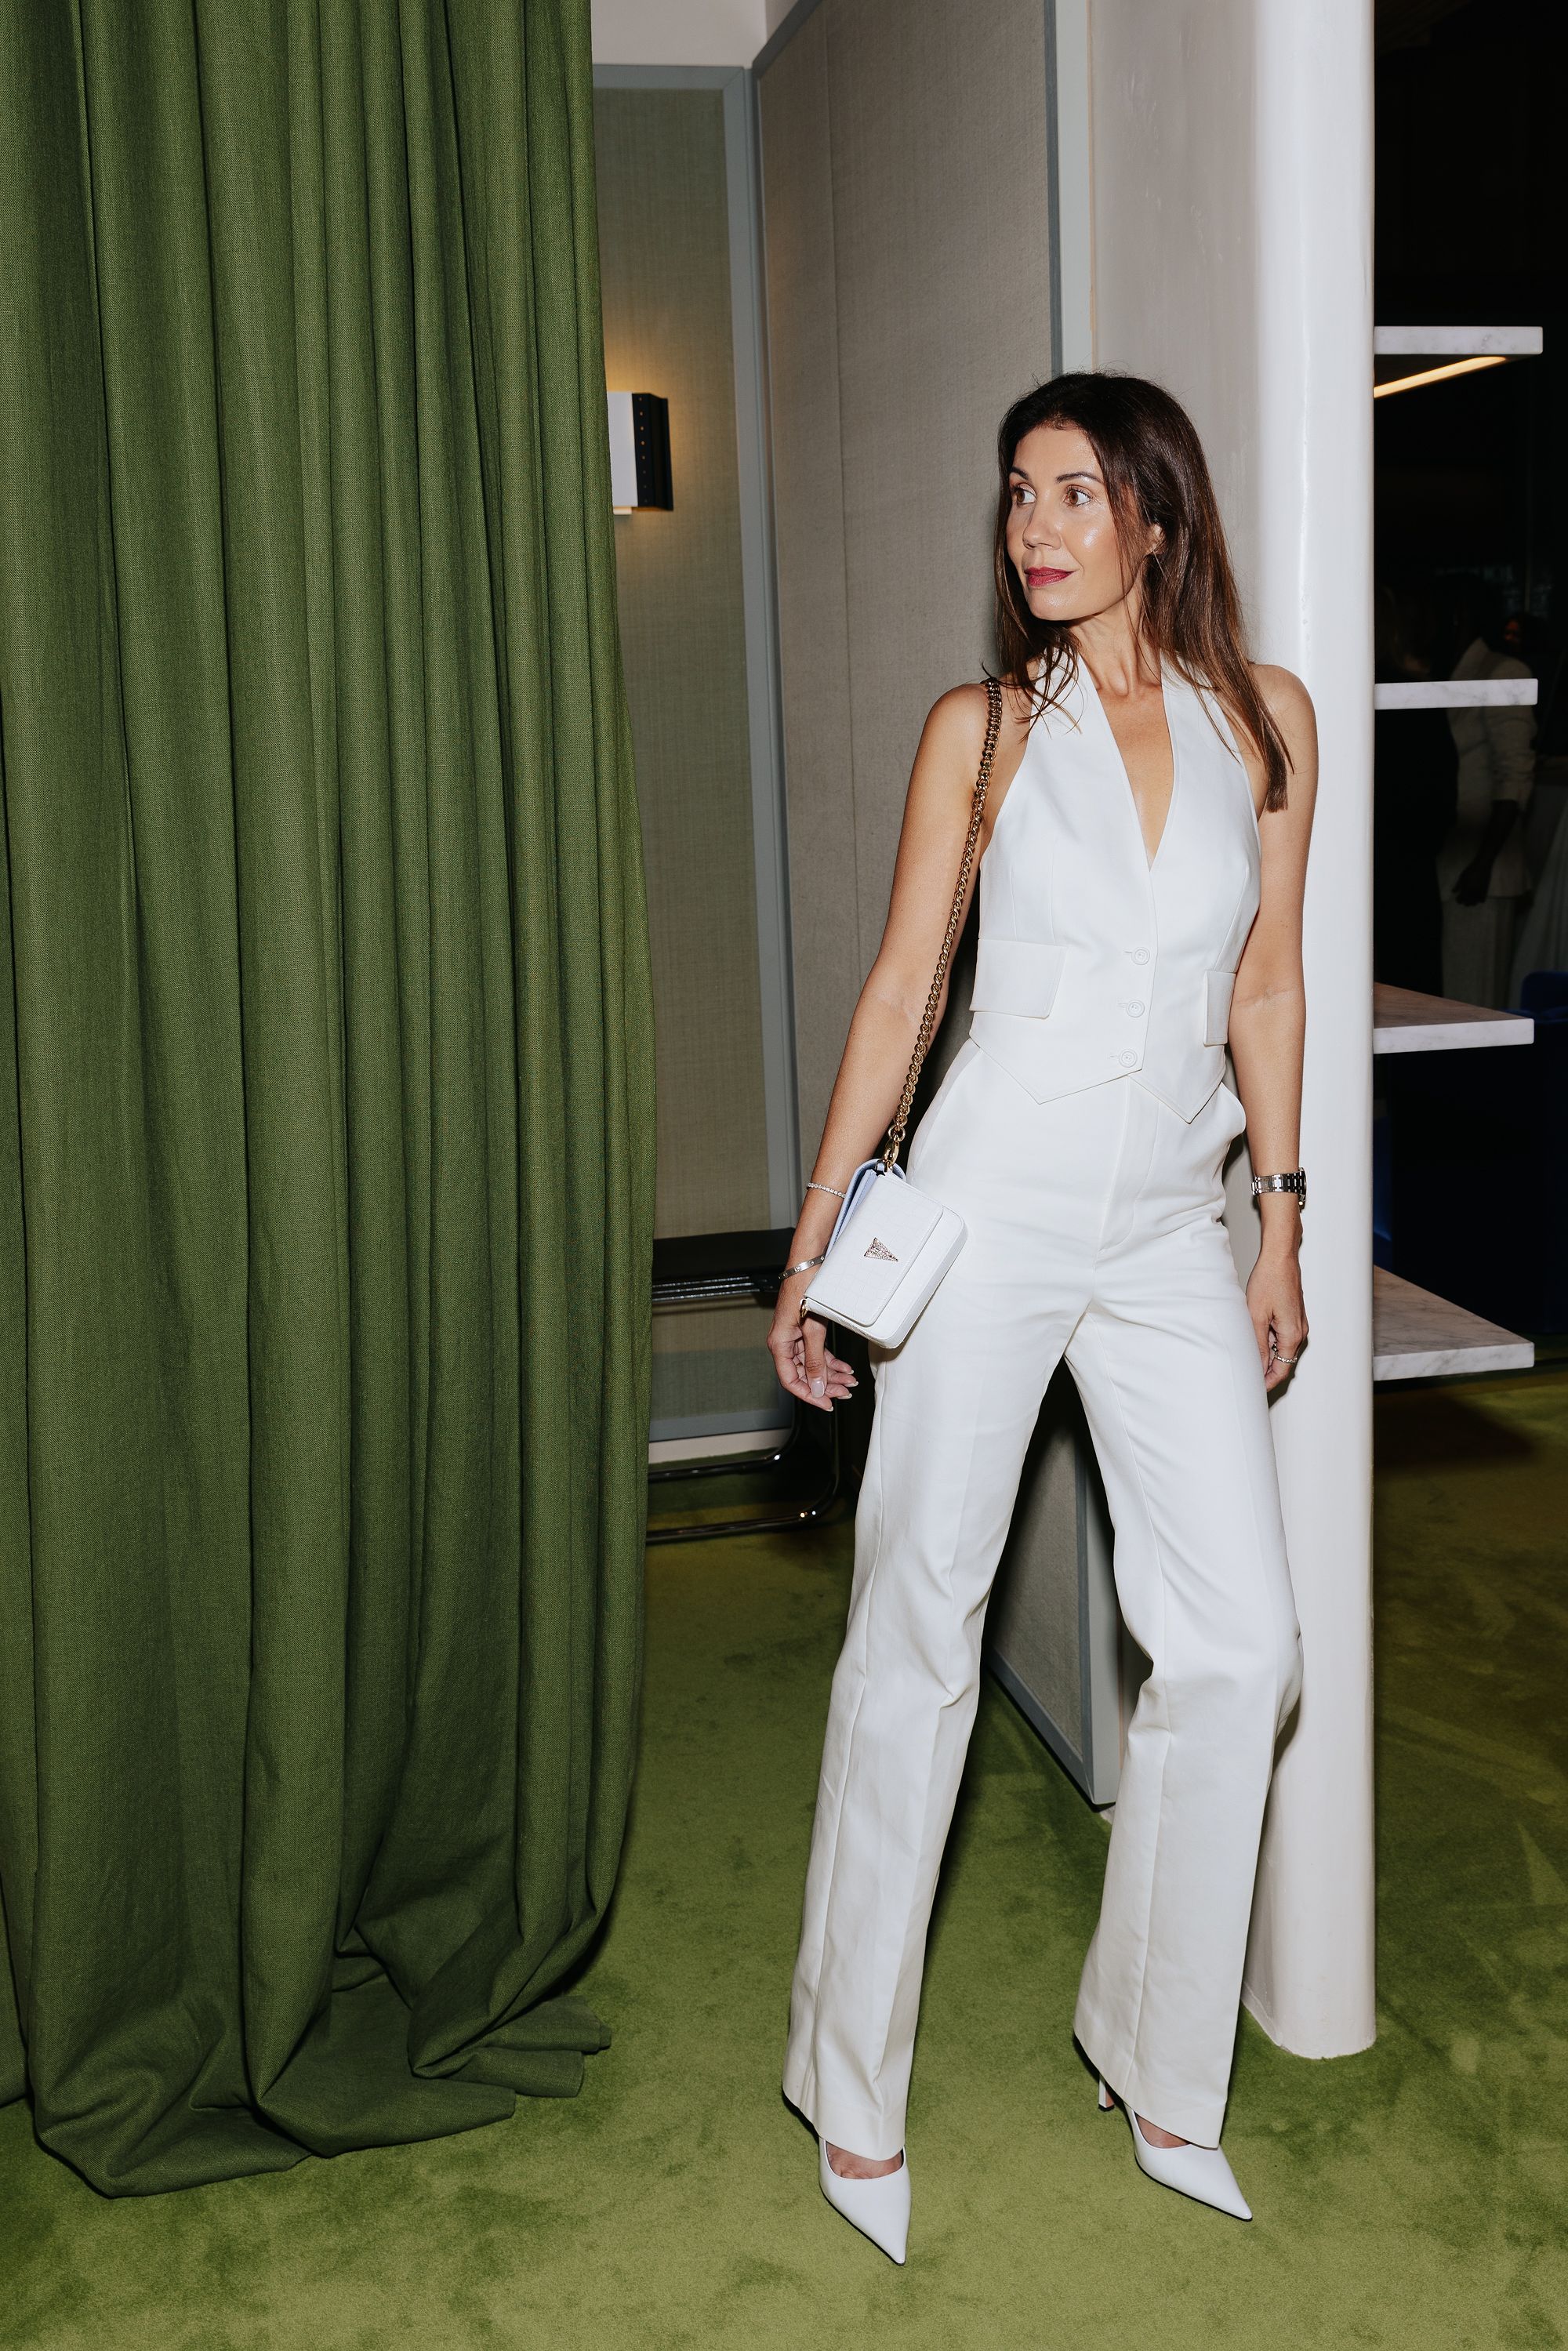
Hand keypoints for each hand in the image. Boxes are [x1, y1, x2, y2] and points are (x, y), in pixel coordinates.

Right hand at [768, 1274, 857, 1411]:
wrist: (809, 1263)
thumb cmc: (804, 1289)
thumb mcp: (813, 1329)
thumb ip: (815, 1360)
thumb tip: (817, 1387)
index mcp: (779, 1343)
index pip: (791, 1380)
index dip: (809, 1395)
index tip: (826, 1403)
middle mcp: (785, 1342)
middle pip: (803, 1374)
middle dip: (825, 1385)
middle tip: (845, 1392)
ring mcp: (795, 1336)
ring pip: (812, 1364)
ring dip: (831, 1374)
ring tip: (849, 1381)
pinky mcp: (806, 1329)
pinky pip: (817, 1352)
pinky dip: (831, 1361)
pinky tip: (845, 1368)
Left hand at [1247, 1241, 1306, 1391]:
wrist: (1280, 1258)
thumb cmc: (1269, 1281)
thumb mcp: (1256, 1316)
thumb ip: (1258, 1343)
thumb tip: (1258, 1366)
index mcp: (1292, 1334)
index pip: (1282, 1369)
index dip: (1267, 1382)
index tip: (1253, 1389)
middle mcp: (1300, 1331)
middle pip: (1283, 1361)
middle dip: (1265, 1370)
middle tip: (1246, 1376)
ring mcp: (1298, 1323)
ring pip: (1282, 1348)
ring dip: (1266, 1355)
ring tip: (1246, 1357)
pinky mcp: (1293, 1316)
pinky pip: (1282, 1336)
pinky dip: (1269, 1341)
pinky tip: (1254, 1338)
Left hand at [1453, 857, 1493, 907]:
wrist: (1482, 865)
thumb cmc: (1471, 870)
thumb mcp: (1462, 877)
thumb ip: (1457, 885)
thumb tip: (1453, 892)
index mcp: (1466, 889)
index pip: (1460, 900)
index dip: (1458, 900)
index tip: (1457, 898)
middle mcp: (1473, 893)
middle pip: (1467, 903)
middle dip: (1464, 902)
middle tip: (1463, 898)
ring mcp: (1480, 892)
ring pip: (1475, 903)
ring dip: (1471, 902)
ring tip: (1470, 898)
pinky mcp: (1486, 891)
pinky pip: (1482, 900)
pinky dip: (1479, 900)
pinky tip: (1476, 896)